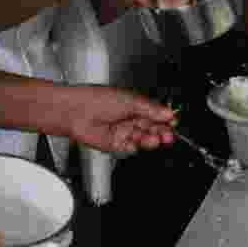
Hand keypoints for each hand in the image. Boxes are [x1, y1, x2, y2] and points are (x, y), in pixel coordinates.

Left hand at [61, 86, 175, 153]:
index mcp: (133, 105)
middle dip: (161, 131)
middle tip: (168, 134)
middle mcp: (128, 118)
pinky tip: (141, 143)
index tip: (173, 122)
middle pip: (150, 127)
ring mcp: (121, 131)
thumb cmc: (96, 99)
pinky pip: (129, 147)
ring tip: (157, 138)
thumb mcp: (130, 101)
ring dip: (151, 139)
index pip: (154, 113)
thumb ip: (151, 109)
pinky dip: (137, 146)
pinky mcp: (114, 144)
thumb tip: (168, 113)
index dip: (164, 118)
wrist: (75, 112)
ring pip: (142, 138)